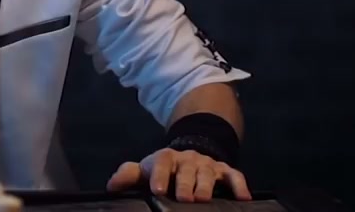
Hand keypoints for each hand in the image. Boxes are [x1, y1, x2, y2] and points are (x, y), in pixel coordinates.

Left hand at [106, 148, 250, 202]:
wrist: (190, 155)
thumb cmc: (164, 169)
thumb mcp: (145, 170)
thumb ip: (129, 175)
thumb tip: (111, 186)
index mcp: (166, 158)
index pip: (161, 161)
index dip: (159, 174)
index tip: (157, 189)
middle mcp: (187, 159)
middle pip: (186, 168)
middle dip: (185, 182)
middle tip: (183, 197)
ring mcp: (207, 165)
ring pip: (208, 172)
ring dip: (206, 185)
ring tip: (204, 198)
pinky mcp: (224, 171)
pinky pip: (234, 176)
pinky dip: (239, 185)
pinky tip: (243, 197)